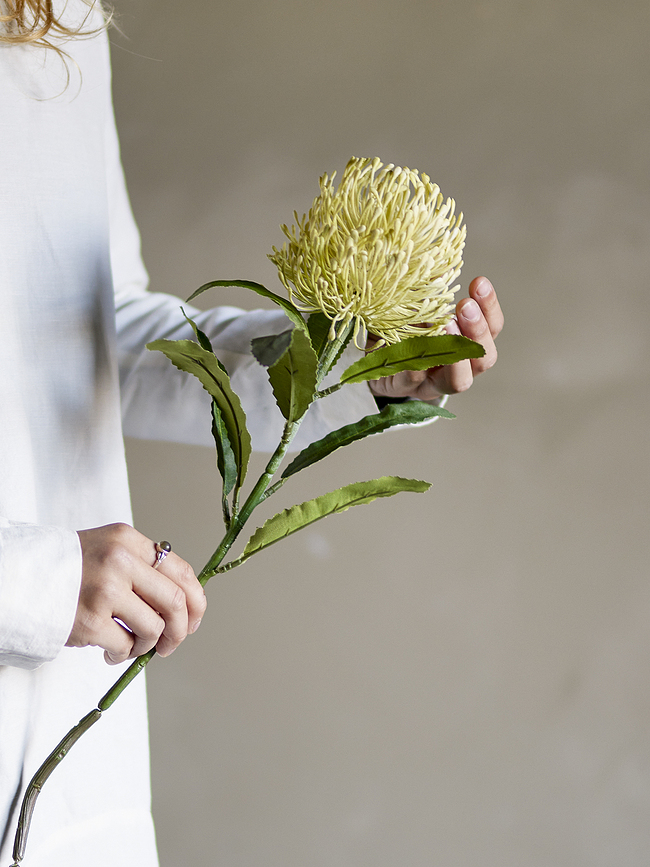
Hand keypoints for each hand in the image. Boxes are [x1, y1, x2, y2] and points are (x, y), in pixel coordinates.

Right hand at [68, 523, 206, 664]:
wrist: (20, 578)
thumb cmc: (69, 568)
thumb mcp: (108, 550)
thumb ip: (142, 567)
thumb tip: (183, 602)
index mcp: (128, 540)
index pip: (180, 570)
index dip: (196, 601)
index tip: (193, 619)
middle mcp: (119, 561)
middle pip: (175, 601)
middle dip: (181, 630)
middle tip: (172, 644)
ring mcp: (105, 590)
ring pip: (154, 628)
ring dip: (148, 645)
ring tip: (132, 645)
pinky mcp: (89, 620)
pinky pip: (125, 646)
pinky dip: (123, 655)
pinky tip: (111, 651)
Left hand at [368, 276, 503, 401]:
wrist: (368, 361)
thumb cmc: (399, 329)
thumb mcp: (416, 305)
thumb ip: (429, 290)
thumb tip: (437, 256)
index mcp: (465, 344)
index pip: (492, 329)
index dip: (490, 307)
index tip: (479, 282)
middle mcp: (456, 368)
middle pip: (484, 359)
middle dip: (478, 331)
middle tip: (464, 306)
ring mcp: (431, 384)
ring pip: (458, 381)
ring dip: (455, 354)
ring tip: (445, 325)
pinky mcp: (402, 389)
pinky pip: (412, 380)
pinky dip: (413, 362)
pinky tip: (409, 345)